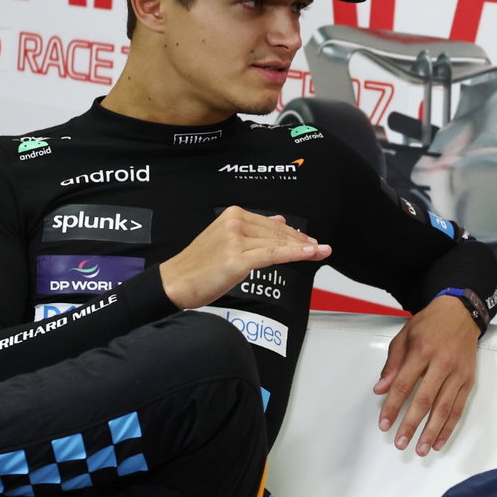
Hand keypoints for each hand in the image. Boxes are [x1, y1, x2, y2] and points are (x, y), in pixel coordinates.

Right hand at [159, 207, 329, 308]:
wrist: (176, 282)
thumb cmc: (199, 266)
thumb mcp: (225, 240)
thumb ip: (252, 229)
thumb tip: (279, 220)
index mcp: (233, 215)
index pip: (272, 224)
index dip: (294, 233)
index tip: (310, 241)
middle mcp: (235, 223)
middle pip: (278, 233)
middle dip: (302, 241)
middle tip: (321, 248)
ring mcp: (236, 240)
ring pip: (278, 243)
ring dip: (303, 248)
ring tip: (320, 252)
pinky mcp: (237, 258)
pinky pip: (273, 255)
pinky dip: (295, 254)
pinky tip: (310, 254)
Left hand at [373, 295, 480, 455]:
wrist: (461, 312)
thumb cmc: (430, 323)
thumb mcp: (405, 336)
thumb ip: (392, 364)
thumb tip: (381, 389)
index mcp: (422, 351)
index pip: (404, 385)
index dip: (392, 407)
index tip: (384, 424)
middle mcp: (442, 363)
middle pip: (424, 400)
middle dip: (411, 425)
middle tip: (400, 442)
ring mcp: (458, 373)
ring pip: (444, 408)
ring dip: (432, 432)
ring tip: (421, 449)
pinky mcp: (469, 380)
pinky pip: (459, 408)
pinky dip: (449, 426)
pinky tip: (440, 440)